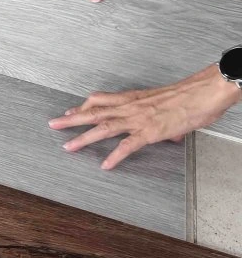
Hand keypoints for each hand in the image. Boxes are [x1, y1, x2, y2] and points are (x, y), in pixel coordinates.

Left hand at [49, 65, 240, 169]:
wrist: (204, 92)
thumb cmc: (190, 95)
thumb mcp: (168, 104)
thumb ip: (163, 118)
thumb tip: (170, 133)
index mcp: (134, 98)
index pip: (101, 100)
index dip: (83, 106)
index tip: (70, 110)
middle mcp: (131, 107)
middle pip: (94, 112)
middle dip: (71, 119)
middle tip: (53, 124)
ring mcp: (138, 119)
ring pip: (103, 128)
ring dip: (83, 138)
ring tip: (68, 147)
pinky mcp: (150, 132)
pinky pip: (128, 146)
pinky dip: (115, 156)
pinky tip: (105, 165)